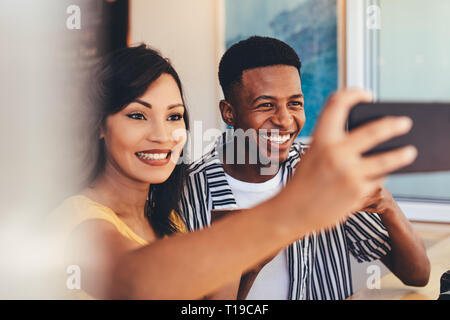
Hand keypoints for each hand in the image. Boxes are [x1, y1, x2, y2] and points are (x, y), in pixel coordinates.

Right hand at [279, 89, 416, 231]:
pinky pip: (377, 179)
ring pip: (386, 159)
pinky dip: (378, 177)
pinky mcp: (358, 191)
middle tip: (405, 122)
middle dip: (393, 125)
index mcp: (321, 139)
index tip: (366, 95)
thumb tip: (371, 140)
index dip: (354, 93)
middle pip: (374, 131)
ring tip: (409, 151)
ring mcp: (349, 173)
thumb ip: (335, 144)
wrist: (293, 212)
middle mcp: (336, 153)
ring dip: (401, 155)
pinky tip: (376, 176)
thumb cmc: (303, 182)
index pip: (338, 104)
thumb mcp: (313, 155)